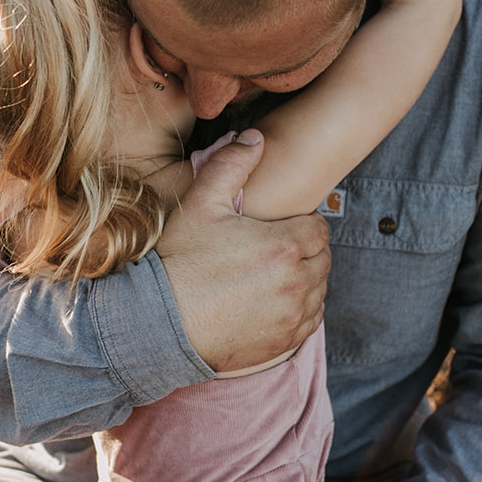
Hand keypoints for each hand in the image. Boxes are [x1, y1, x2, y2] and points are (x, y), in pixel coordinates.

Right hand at [157, 133, 329, 372]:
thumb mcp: (200, 204)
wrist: (158, 324)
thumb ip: (231, 165)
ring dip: (304, 279)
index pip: (318, 228)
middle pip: (322, 259)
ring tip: (273, 274)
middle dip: (305, 250)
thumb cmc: (179, 262)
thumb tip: (255, 137)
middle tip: (274, 248)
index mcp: (285, 245)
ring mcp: (292, 317)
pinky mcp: (283, 343)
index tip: (279, 227)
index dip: (300, 223)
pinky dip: (300, 310)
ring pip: (319, 290)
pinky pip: (310, 321)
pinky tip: (274, 301)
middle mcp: (297, 283)